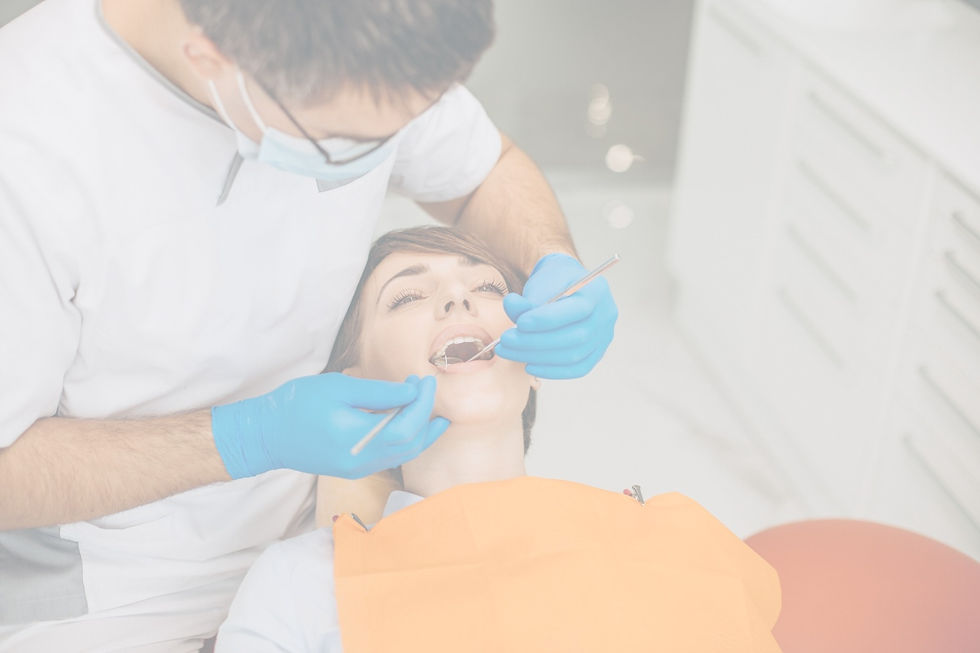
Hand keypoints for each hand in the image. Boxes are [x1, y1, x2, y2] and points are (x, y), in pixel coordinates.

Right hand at [211, 374, 448, 478]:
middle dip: (426, 417)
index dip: (423, 404)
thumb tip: (412, 393)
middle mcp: (363, 461)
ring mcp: (359, 468)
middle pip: (411, 445)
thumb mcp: (339, 388)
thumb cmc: (298, 404)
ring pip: (403, 454)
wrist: (265, 435)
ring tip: (433, 411)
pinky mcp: (353, 468)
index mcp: (359, 440)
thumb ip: (379, 393)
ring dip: (421, 432)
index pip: (407, 427)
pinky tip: (407, 422)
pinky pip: (390, 457)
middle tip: (428, 389)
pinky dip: (405, 440)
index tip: (426, 382)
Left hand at [495, 253, 617, 378]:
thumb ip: (526, 299)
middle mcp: (606, 315)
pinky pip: (577, 368)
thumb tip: (511, 306)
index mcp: (597, 291)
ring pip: (574, 355)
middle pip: (575, 337)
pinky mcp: (597, 353)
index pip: (577, 310)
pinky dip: (552, 371)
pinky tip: (530, 365)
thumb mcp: (540, 284)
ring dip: (537, 357)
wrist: (566, 287)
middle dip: (535, 342)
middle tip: (506, 341)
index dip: (547, 320)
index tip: (519, 323)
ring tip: (509, 351)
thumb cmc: (554, 283)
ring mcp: (604, 336)